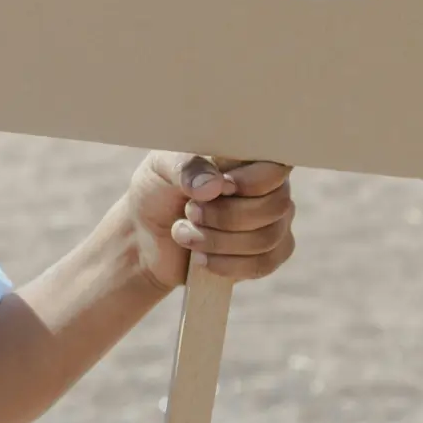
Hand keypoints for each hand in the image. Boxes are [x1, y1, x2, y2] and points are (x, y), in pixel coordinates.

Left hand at [126, 152, 295, 292]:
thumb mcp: (161, 168)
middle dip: (226, 216)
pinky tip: (200, 258)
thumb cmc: (157, 190)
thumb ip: (186, 168)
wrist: (146, 235)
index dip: (252, 182)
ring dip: (219, 241)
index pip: (277, 166)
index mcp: (248, 158)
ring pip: (268, 238)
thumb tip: (216, 186)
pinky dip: (227, 264)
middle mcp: (269, 188)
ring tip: (182, 233)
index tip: (220, 189)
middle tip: (189, 211)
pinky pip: (264, 264)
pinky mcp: (266, 254)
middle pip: (275, 205)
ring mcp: (272, 222)